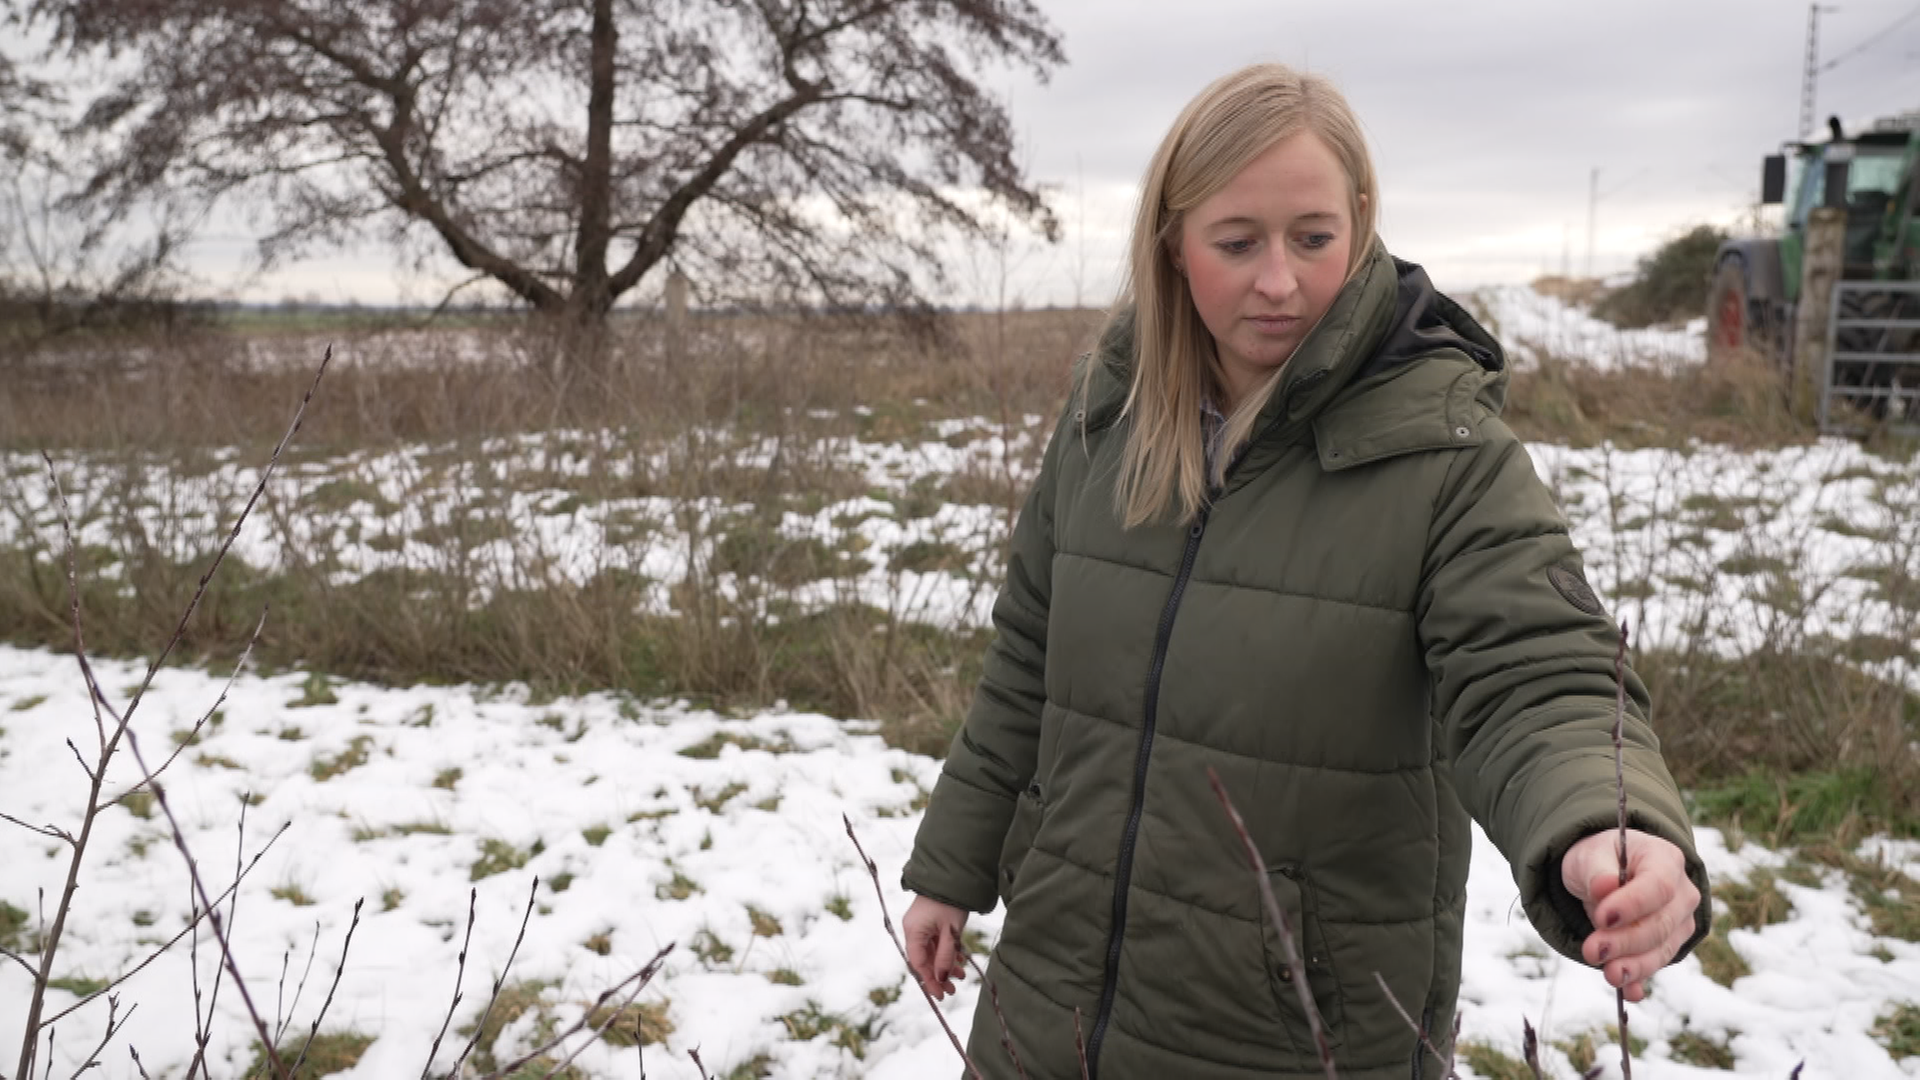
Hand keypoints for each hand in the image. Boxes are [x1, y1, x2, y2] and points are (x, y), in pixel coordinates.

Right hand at [903, 894, 969, 999]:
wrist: (952, 877)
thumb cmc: (950, 903)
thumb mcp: (950, 932)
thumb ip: (945, 956)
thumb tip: (941, 979)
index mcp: (913, 932)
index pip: (919, 963)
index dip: (929, 980)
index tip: (941, 994)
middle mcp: (914, 930)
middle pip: (924, 960)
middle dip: (938, 976)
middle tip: (952, 991)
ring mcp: (921, 926)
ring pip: (931, 952)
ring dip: (945, 965)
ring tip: (961, 976)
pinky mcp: (929, 922)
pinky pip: (935, 943)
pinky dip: (946, 953)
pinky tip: (959, 961)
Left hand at [1561, 828, 1699, 1002]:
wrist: (1606, 871)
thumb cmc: (1601, 858)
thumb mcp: (1589, 855)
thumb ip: (1597, 870)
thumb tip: (1604, 886)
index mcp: (1666, 860)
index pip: (1659, 886)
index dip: (1633, 904)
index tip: (1602, 917)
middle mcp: (1682, 893)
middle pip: (1661, 924)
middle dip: (1626, 941)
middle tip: (1592, 950)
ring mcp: (1679, 922)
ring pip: (1662, 950)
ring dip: (1634, 966)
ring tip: (1609, 975)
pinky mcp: (1667, 946)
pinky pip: (1654, 966)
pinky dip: (1640, 980)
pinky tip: (1629, 993)